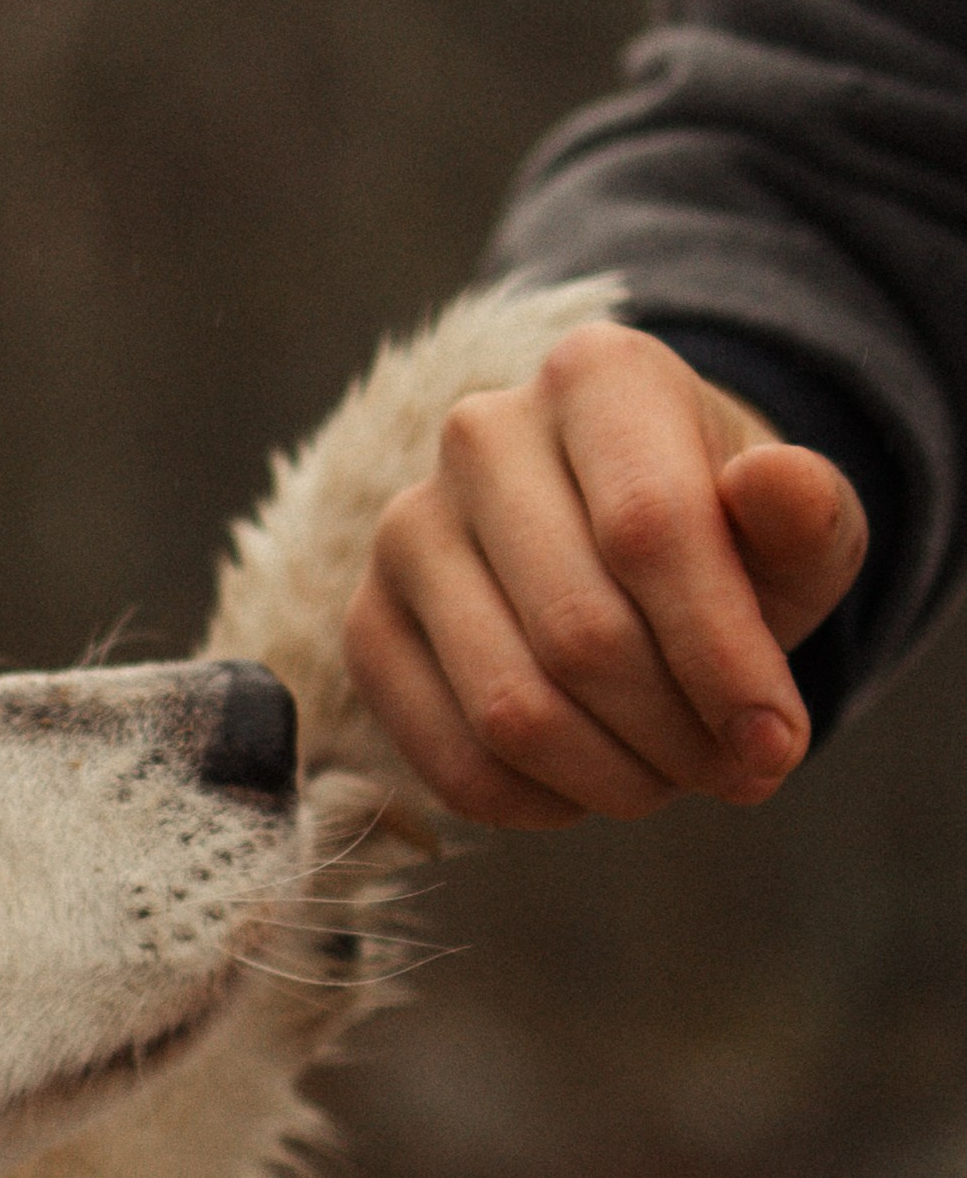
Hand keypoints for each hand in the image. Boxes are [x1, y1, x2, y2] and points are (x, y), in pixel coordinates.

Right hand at [341, 321, 869, 830]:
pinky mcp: (368, 624)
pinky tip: (591, 787)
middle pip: (581, 633)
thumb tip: (776, 485)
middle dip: (677, 733)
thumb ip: (808, 513)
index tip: (779, 744)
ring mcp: (407, 531)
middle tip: (736, 772)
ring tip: (673, 778)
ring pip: (509, 707)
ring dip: (613, 778)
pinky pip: (449, 757)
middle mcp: (480, 435)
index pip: (652, 531)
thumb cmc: (725, 538)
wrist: (626, 543)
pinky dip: (538, 802)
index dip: (722, 657)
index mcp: (596, 375)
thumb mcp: (795, 525)